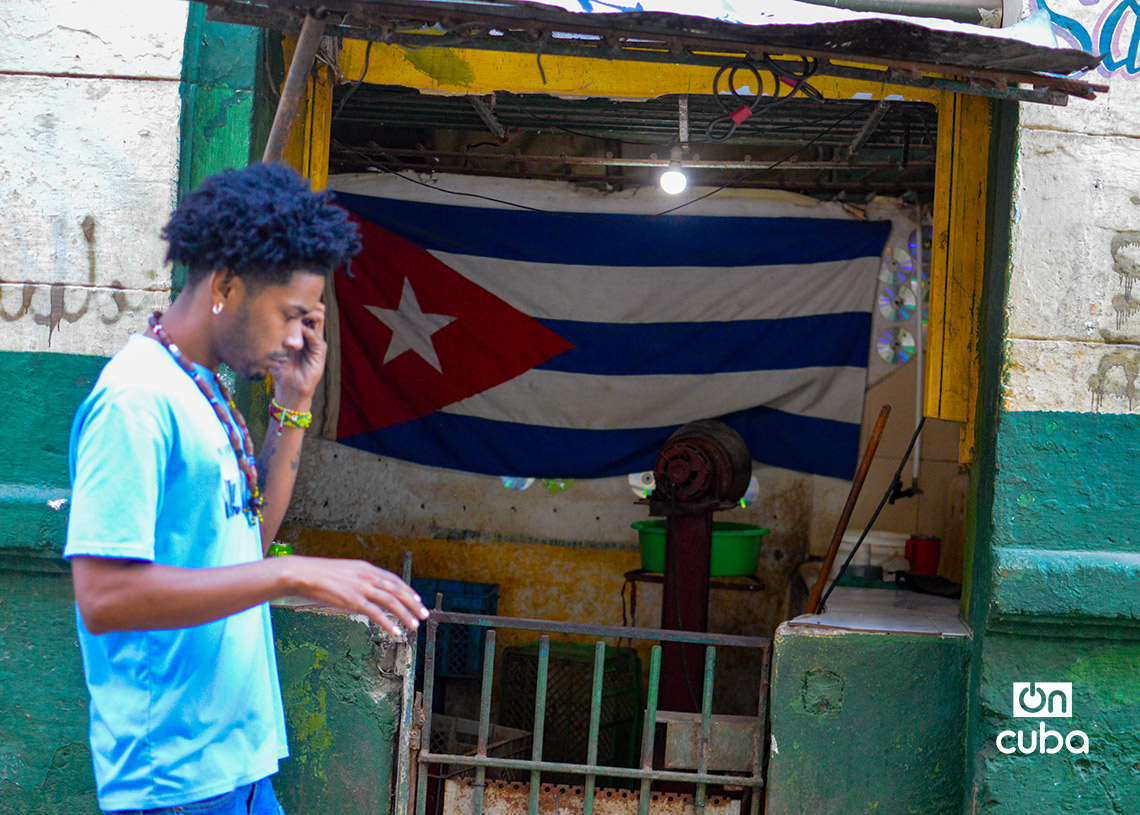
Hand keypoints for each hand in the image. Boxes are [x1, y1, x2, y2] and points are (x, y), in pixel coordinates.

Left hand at [270, 302, 326, 407]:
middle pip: (316, 308)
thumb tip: (263, 315)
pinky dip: (305, 332)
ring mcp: (317, 340)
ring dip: (307, 313)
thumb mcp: (274, 346)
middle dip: (305, 303)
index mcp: (301, 329)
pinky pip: (316, 336)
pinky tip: (294, 335)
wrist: (289, 387)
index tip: (284, 299)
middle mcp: (311, 332)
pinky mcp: (320, 351)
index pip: (306, 308)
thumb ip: (273, 333)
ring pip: (319, 317)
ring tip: (294, 316)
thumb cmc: (279, 367)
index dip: (298, 302)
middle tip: (291, 304)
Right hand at [281, 555, 429, 636]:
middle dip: (413, 604)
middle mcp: (368, 576)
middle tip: (424, 614)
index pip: (393, 580)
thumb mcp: (346, 571)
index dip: (407, 590)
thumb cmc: (321, 574)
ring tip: (414, 626)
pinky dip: (388, 623)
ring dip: (405, 615)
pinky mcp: (353, 601)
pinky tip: (396, 632)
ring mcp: (361, 588)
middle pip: (397, 591)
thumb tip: (367, 590)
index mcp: (366, 568)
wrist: (304, 574)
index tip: (417, 600)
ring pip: (391, 602)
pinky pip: (376, 614)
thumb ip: (359, 579)